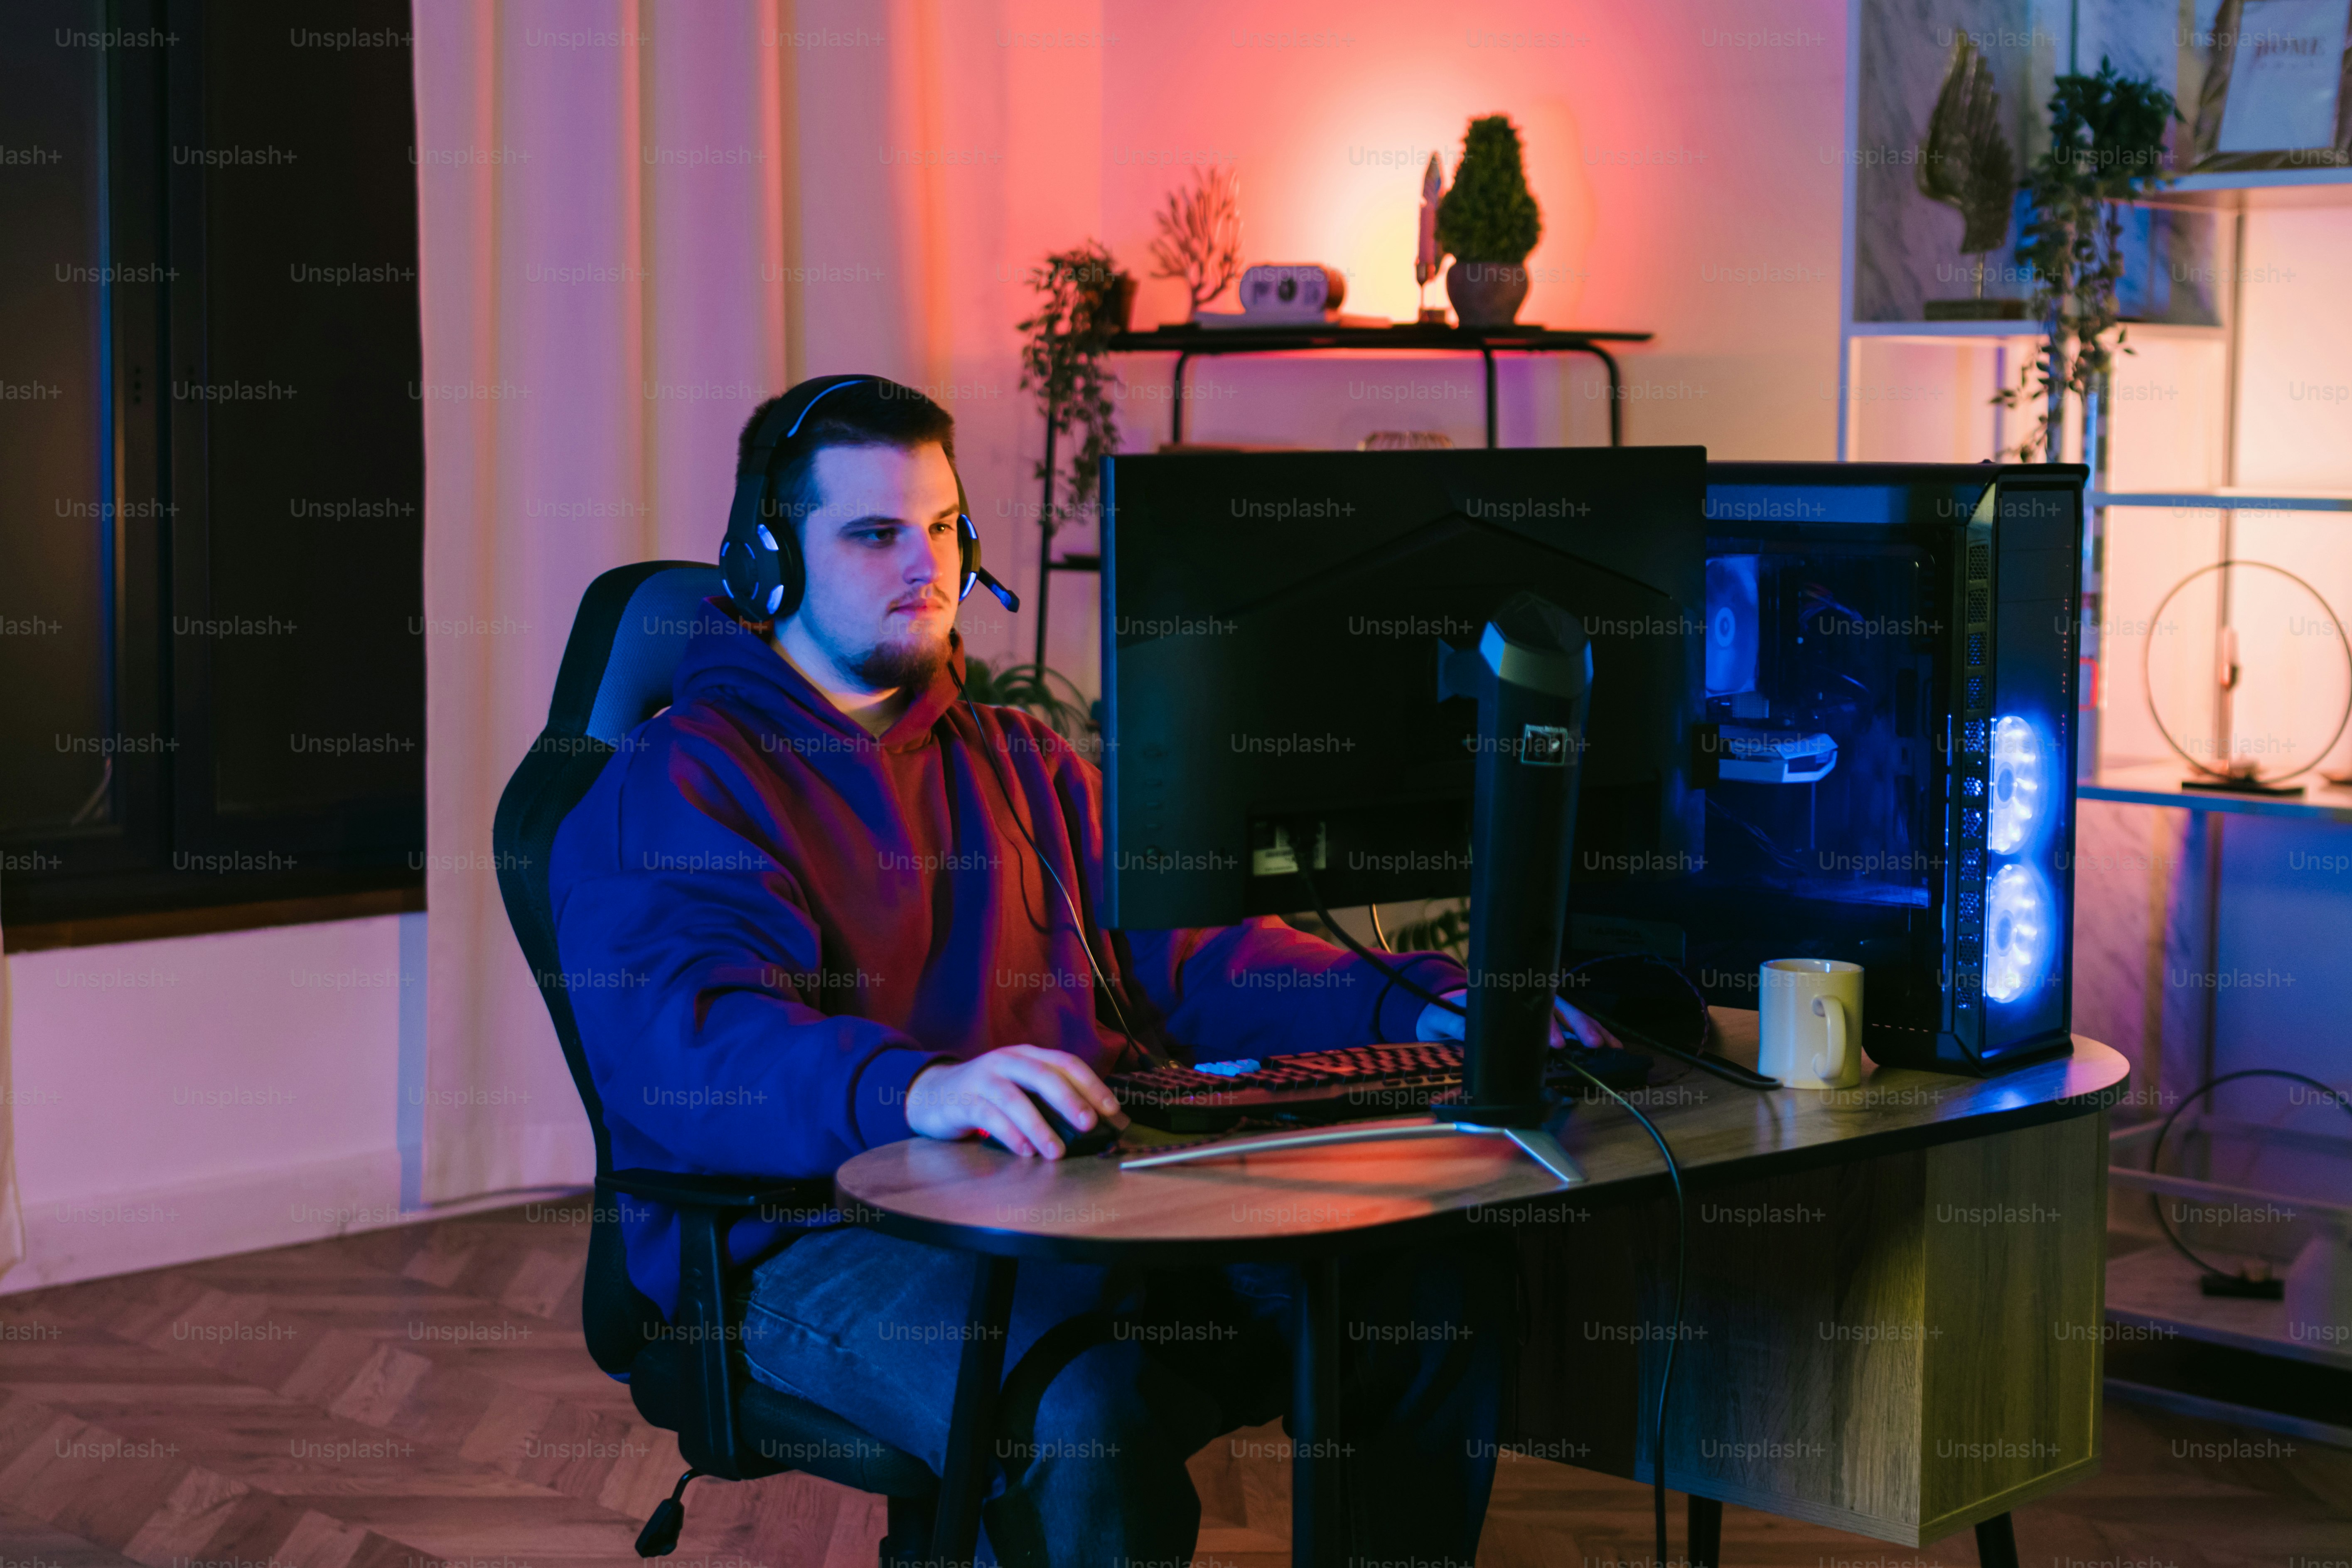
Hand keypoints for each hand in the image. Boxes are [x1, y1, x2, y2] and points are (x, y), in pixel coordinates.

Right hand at [905, 1045, 1121, 1158]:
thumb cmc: (987, 1095)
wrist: (932, 1093)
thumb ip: (1048, 1100)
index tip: (1112, 1109)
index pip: (1065, 1063)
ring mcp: (983, 1079)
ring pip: (1015, 1098)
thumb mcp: (1020, 1088)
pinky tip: (1024, 1151)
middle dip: (1069, 1100)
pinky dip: (1009, 1134)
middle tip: (1088, 1124)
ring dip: (1039, 1125)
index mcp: (1028, 1055)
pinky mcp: (963, 1101)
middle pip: (1042, 1075)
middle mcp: (1007, 1061)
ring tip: (1057, 1151)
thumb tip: (1092, 1125)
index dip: (1091, 1084)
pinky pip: (989, 1116)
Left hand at [1414, 989, 1622, 1050]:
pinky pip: (1570, 1019)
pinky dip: (1590, 1029)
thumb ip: (1455, 1022)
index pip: (1530, 1007)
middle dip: (1577, 1025)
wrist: (1446, 1004)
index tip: (1556, 1043)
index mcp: (1502, 991)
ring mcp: (1536, 1002)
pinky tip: (1607, 1041)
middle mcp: (1523, 993)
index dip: (1546, 1026)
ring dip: (1590, 1027)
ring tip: (1608, 1044)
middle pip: (1557, 1005)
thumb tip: (1464, 1029)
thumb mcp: (1444, 1014)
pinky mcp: (1544, 1014)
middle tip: (1592, 1044)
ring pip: (1569, 1011)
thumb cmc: (1448, 1009)